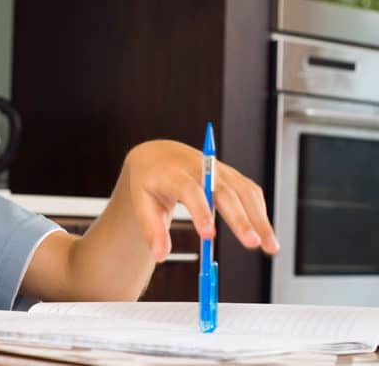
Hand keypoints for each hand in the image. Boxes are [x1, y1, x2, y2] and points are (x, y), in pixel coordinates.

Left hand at [120, 140, 278, 261]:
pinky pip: (250, 192)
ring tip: (270, 246)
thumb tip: (160, 256)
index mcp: (175, 174)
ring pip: (244, 191)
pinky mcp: (232, 175)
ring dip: (260, 218)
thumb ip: (151, 230)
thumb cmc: (151, 182)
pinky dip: (260, 212)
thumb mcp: (142, 203)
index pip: (190, 191)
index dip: (201, 212)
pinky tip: (266, 233)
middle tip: (252, 243)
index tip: (208, 236)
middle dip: (240, 218)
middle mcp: (201, 169)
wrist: (159, 156)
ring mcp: (220, 170)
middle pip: (224, 192)